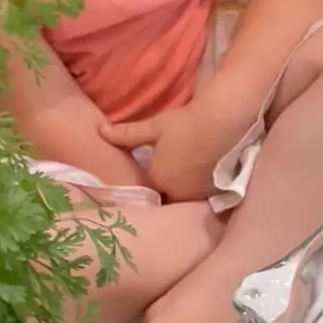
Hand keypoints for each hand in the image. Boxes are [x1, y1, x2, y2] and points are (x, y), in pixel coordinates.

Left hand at [101, 105, 218, 201]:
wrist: (222, 124)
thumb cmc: (184, 125)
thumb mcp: (153, 127)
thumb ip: (127, 135)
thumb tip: (100, 132)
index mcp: (157, 179)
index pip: (143, 191)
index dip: (141, 186)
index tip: (140, 180)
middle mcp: (176, 193)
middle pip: (163, 198)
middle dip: (161, 192)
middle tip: (160, 180)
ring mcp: (197, 194)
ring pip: (183, 199)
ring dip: (179, 192)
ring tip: (180, 179)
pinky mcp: (215, 192)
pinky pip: (200, 196)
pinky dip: (196, 189)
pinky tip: (199, 176)